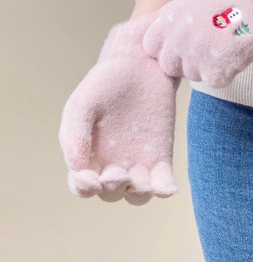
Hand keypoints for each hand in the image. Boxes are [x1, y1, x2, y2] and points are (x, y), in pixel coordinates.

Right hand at [58, 13, 179, 205]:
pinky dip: (165, 189)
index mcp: (87, 156)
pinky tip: (167, 188)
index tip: (90, 178)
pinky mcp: (161, 156)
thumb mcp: (83, 104)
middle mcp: (111, 165)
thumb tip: (76, 168)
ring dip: (138, 193)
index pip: (82, 186)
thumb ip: (75, 134)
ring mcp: (138, 163)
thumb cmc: (105, 84)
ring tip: (141, 180)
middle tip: (118, 173)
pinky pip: (163, 181)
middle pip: (110, 193)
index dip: (84, 188)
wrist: (140, 67)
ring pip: (137, 194)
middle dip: (112, 188)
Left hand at [142, 0, 252, 87]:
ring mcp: (193, 56)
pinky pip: (214, 81)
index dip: (167, 50)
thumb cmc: (235, 0)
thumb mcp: (195, 5)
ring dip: (207, 67)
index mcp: (168, 18)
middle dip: (186, 63)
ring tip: (227, 45)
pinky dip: (227, 72)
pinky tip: (237, 53)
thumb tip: (167, 45)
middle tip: (209, 48)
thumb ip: (176, 25)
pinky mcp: (213, 72)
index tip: (182, 46)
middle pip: (169, 67)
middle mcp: (176, 37)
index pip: (151, 47)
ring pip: (193, 76)